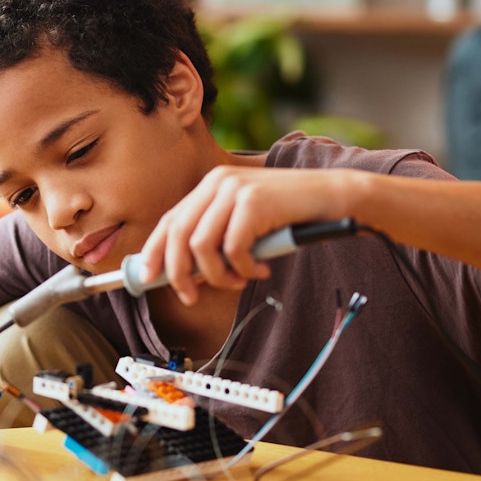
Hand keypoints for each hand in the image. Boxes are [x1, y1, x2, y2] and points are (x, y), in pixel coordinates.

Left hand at [141, 166, 357, 303]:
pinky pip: (232, 250)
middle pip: (178, 234)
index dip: (155, 250)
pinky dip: (243, 269)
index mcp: (211, 186)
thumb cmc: (289, 216)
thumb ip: (216, 238)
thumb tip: (185, 273)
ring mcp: (235, 190)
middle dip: (178, 273)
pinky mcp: (253, 203)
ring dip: (217, 275)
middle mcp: (218, 183)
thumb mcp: (245, 223)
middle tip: (189, 296)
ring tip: (238, 281)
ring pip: (201, 246)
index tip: (147, 276)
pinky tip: (260, 268)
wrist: (334, 198)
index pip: (171, 220)